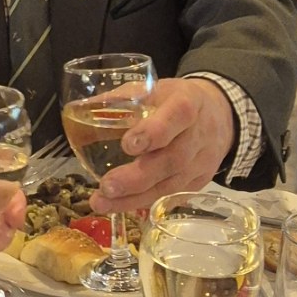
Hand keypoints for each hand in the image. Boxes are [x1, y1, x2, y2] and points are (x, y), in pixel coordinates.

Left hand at [91, 78, 237, 211]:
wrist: (217, 114)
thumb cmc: (173, 100)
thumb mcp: (151, 89)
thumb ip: (118, 100)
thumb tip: (79, 109)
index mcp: (186, 102)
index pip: (176, 116)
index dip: (154, 132)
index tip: (128, 144)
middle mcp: (198, 134)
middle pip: (173, 159)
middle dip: (138, 176)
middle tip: (107, 186)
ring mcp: (202, 161)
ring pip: (171, 184)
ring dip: (135, 198)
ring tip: (102, 203)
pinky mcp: (200, 181)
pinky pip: (174, 197)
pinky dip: (147, 204)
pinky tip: (122, 208)